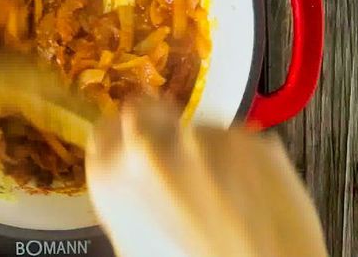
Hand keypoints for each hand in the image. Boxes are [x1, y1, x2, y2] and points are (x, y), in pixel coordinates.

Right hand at [86, 101, 326, 256]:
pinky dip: (245, 163)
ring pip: (199, 130)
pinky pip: (240, 142)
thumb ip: (129, 201)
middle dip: (163, 131)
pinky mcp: (251, 138)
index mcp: (112, 175)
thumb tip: (135, 185)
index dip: (124, 138)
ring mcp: (203, 136)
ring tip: (224, 200)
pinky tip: (251, 199)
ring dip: (207, 153)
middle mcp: (152, 144)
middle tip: (183, 166)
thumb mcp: (134, 246)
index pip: (107, 129)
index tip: (136, 146)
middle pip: (149, 113)